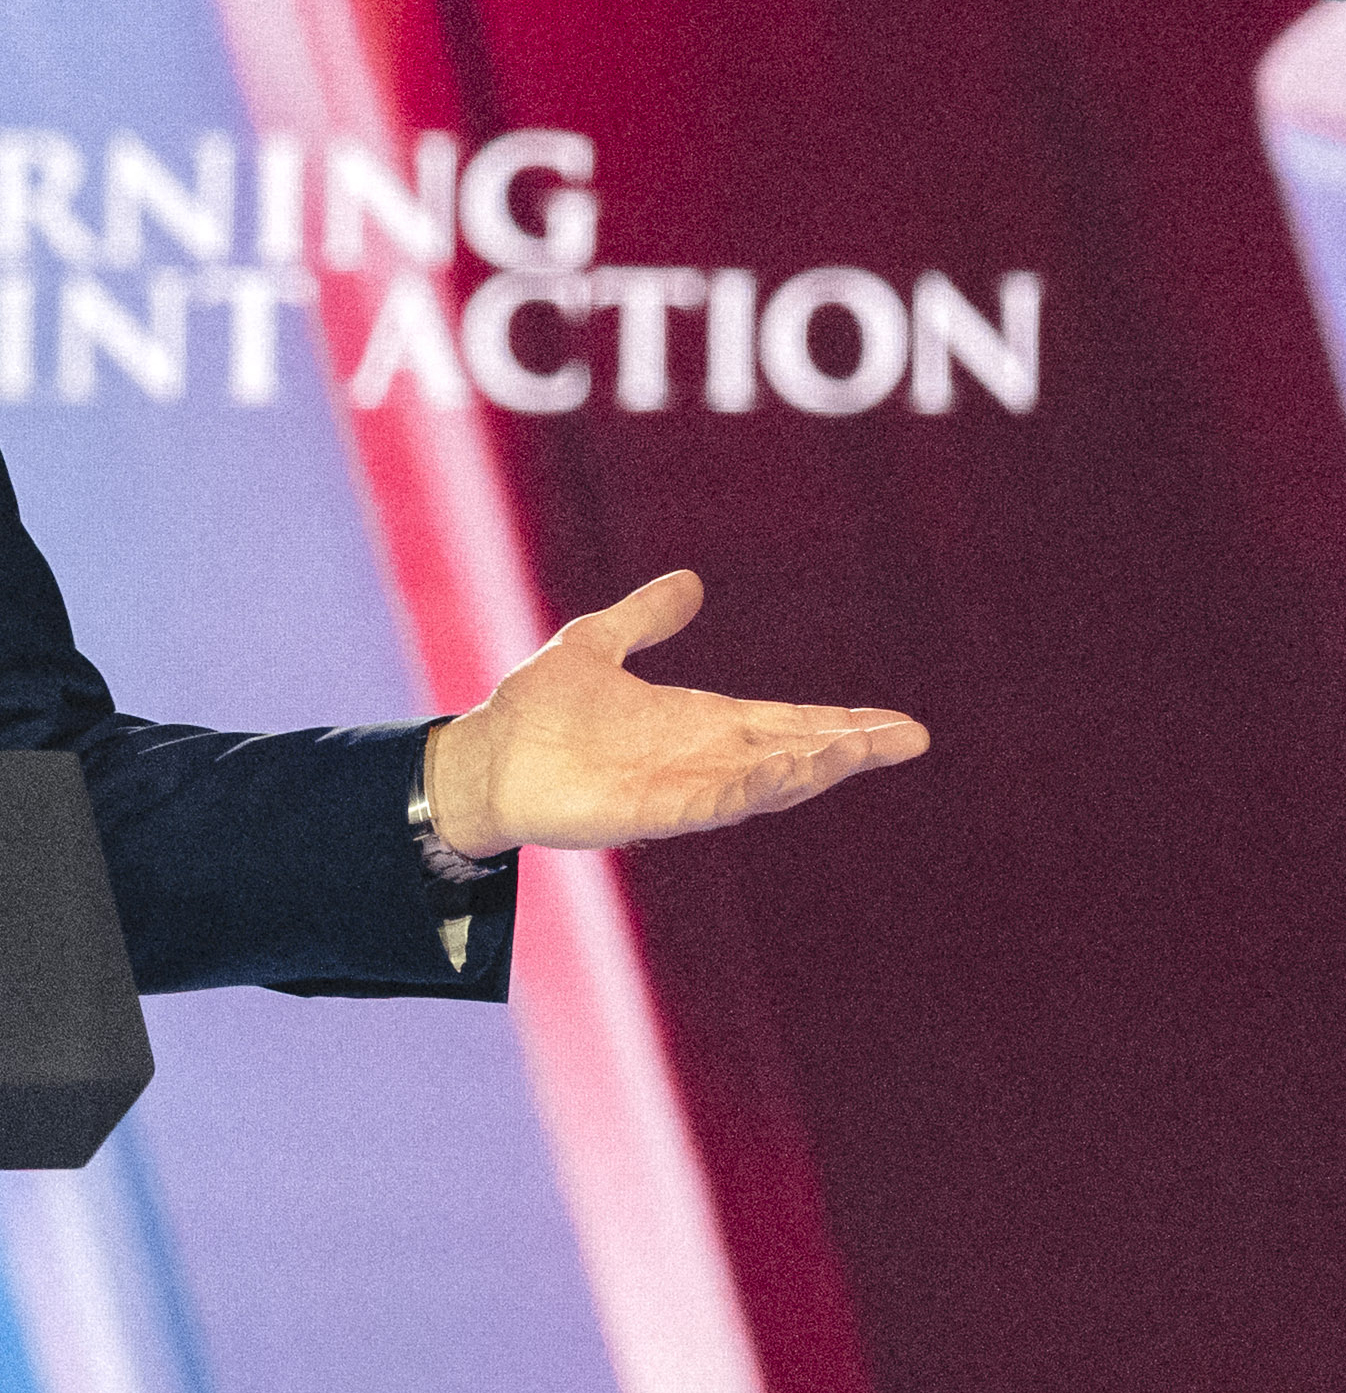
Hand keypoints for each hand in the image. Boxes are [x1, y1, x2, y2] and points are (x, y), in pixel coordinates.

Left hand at [426, 570, 927, 856]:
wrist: (483, 755)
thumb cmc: (535, 709)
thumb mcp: (596, 643)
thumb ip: (644, 618)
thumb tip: (688, 582)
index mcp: (699, 721)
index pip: (786, 720)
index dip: (840, 722)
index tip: (897, 725)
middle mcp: (702, 756)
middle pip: (794, 752)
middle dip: (851, 747)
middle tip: (911, 738)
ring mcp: (683, 786)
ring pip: (767, 780)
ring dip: (815, 767)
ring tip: (863, 749)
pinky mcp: (656, 810)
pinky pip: (719, 802)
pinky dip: (758, 788)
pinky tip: (792, 771)